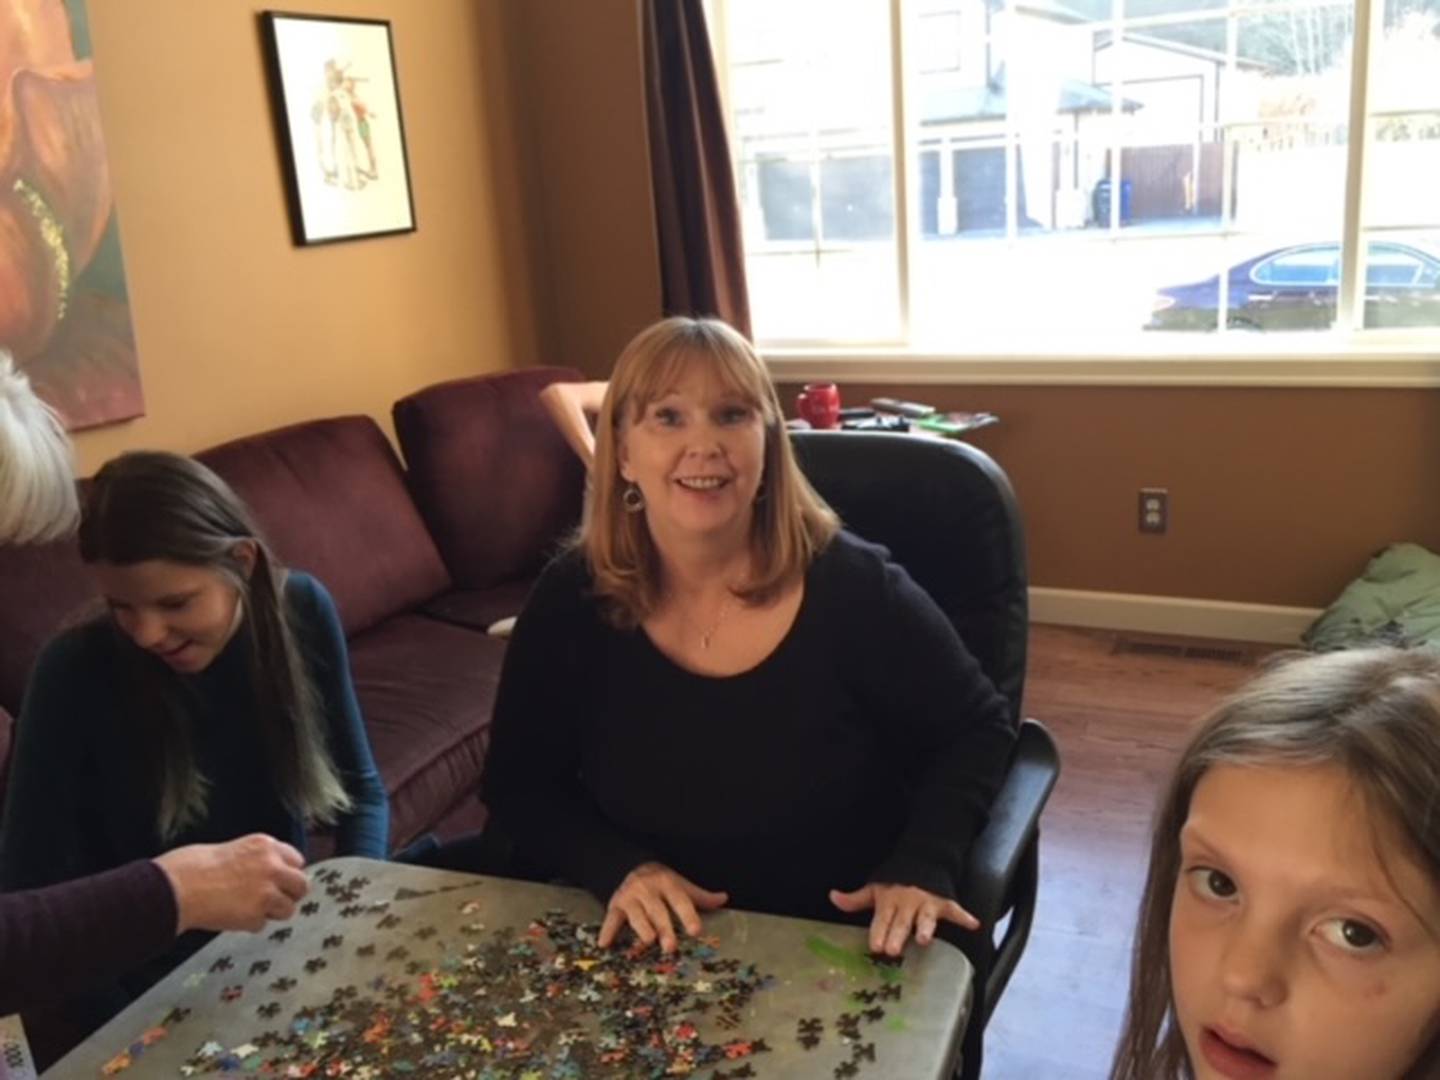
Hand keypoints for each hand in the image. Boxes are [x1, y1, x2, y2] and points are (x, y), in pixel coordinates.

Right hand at [152, 834, 308, 933]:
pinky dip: (250, 925)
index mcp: (265, 846)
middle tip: (274, 901)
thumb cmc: (192, 866)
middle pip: (302, 885)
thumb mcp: (232, 849)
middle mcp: (272, 866)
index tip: (280, 881)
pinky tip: (231, 917)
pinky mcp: (256, 914)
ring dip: (272, 913)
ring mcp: (267, 891)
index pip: (297, 860)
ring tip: (249, 910)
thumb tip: (269, 873)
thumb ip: (256, 860)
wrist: (176, 886)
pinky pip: (262, 925)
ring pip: (288, 908)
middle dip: (290, 894)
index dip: (287, 873)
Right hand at [598, 862, 727, 952]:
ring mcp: (630, 897)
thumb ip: (701, 896)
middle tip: (671, 946)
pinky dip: (607, 930)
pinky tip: (604, 944)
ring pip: (636, 915)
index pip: (680, 900)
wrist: (630, 865)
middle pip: (658, 911)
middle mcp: (648, 889)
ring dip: (642, 928)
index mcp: (668, 883)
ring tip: (648, 941)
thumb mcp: (681, 885)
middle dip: (664, 928)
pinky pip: (611, 918)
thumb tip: (724, 898)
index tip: (696, 931)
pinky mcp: (615, 905)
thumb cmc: (662, 883)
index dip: (688, 915)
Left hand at [830, 883, 979, 956]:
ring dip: (925, 927)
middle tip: (893, 950)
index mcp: (888, 901)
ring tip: (924, 940)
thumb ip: (855, 899)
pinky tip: (973, 924)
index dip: (878, 932)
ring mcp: (926, 903)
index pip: (882, 919)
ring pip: (925, 917)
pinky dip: (965, 917)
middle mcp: (907, 903)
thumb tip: (832, 897)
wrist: (921, 862)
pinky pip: (955, 910)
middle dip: (897, 935)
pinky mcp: (943, 903)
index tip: (875, 946)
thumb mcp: (874, 889)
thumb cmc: (894, 883)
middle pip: (901, 922)